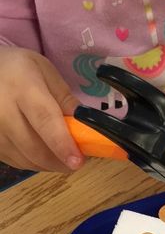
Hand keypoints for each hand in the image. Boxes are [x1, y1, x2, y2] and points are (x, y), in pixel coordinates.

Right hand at [0, 47, 82, 171]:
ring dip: (51, 163)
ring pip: (29, 161)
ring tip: (61, 152)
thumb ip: (66, 100)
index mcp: (22, 88)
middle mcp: (2, 112)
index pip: (45, 121)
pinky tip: (42, 150)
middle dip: (63, 160)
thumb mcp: (46, 73)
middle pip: (36, 149)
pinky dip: (36, 162)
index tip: (78, 161)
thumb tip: (86, 127)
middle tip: (78, 159)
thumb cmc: (17, 71)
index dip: (63, 144)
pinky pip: (19, 163)